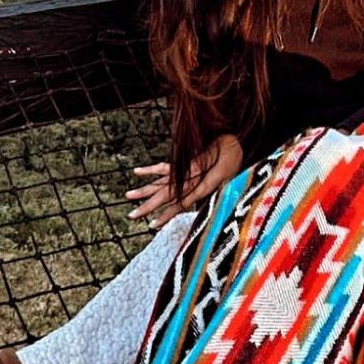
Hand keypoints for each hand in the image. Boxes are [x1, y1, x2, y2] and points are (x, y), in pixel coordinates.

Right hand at [125, 134, 243, 229]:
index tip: (152, 225)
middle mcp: (189, 177)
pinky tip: (137, 172)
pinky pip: (165, 167)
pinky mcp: (184, 161)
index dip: (166, 215)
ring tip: (127, 196)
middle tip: (131, 216)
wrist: (233, 138)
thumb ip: (218, 194)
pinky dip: (151, 170)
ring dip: (144, 189)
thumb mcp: (232, 181)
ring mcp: (184, 168)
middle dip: (148, 205)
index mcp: (202, 184)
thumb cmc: (235, 162)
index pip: (181, 203)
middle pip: (165, 193)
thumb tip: (210, 210)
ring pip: (161, 180)